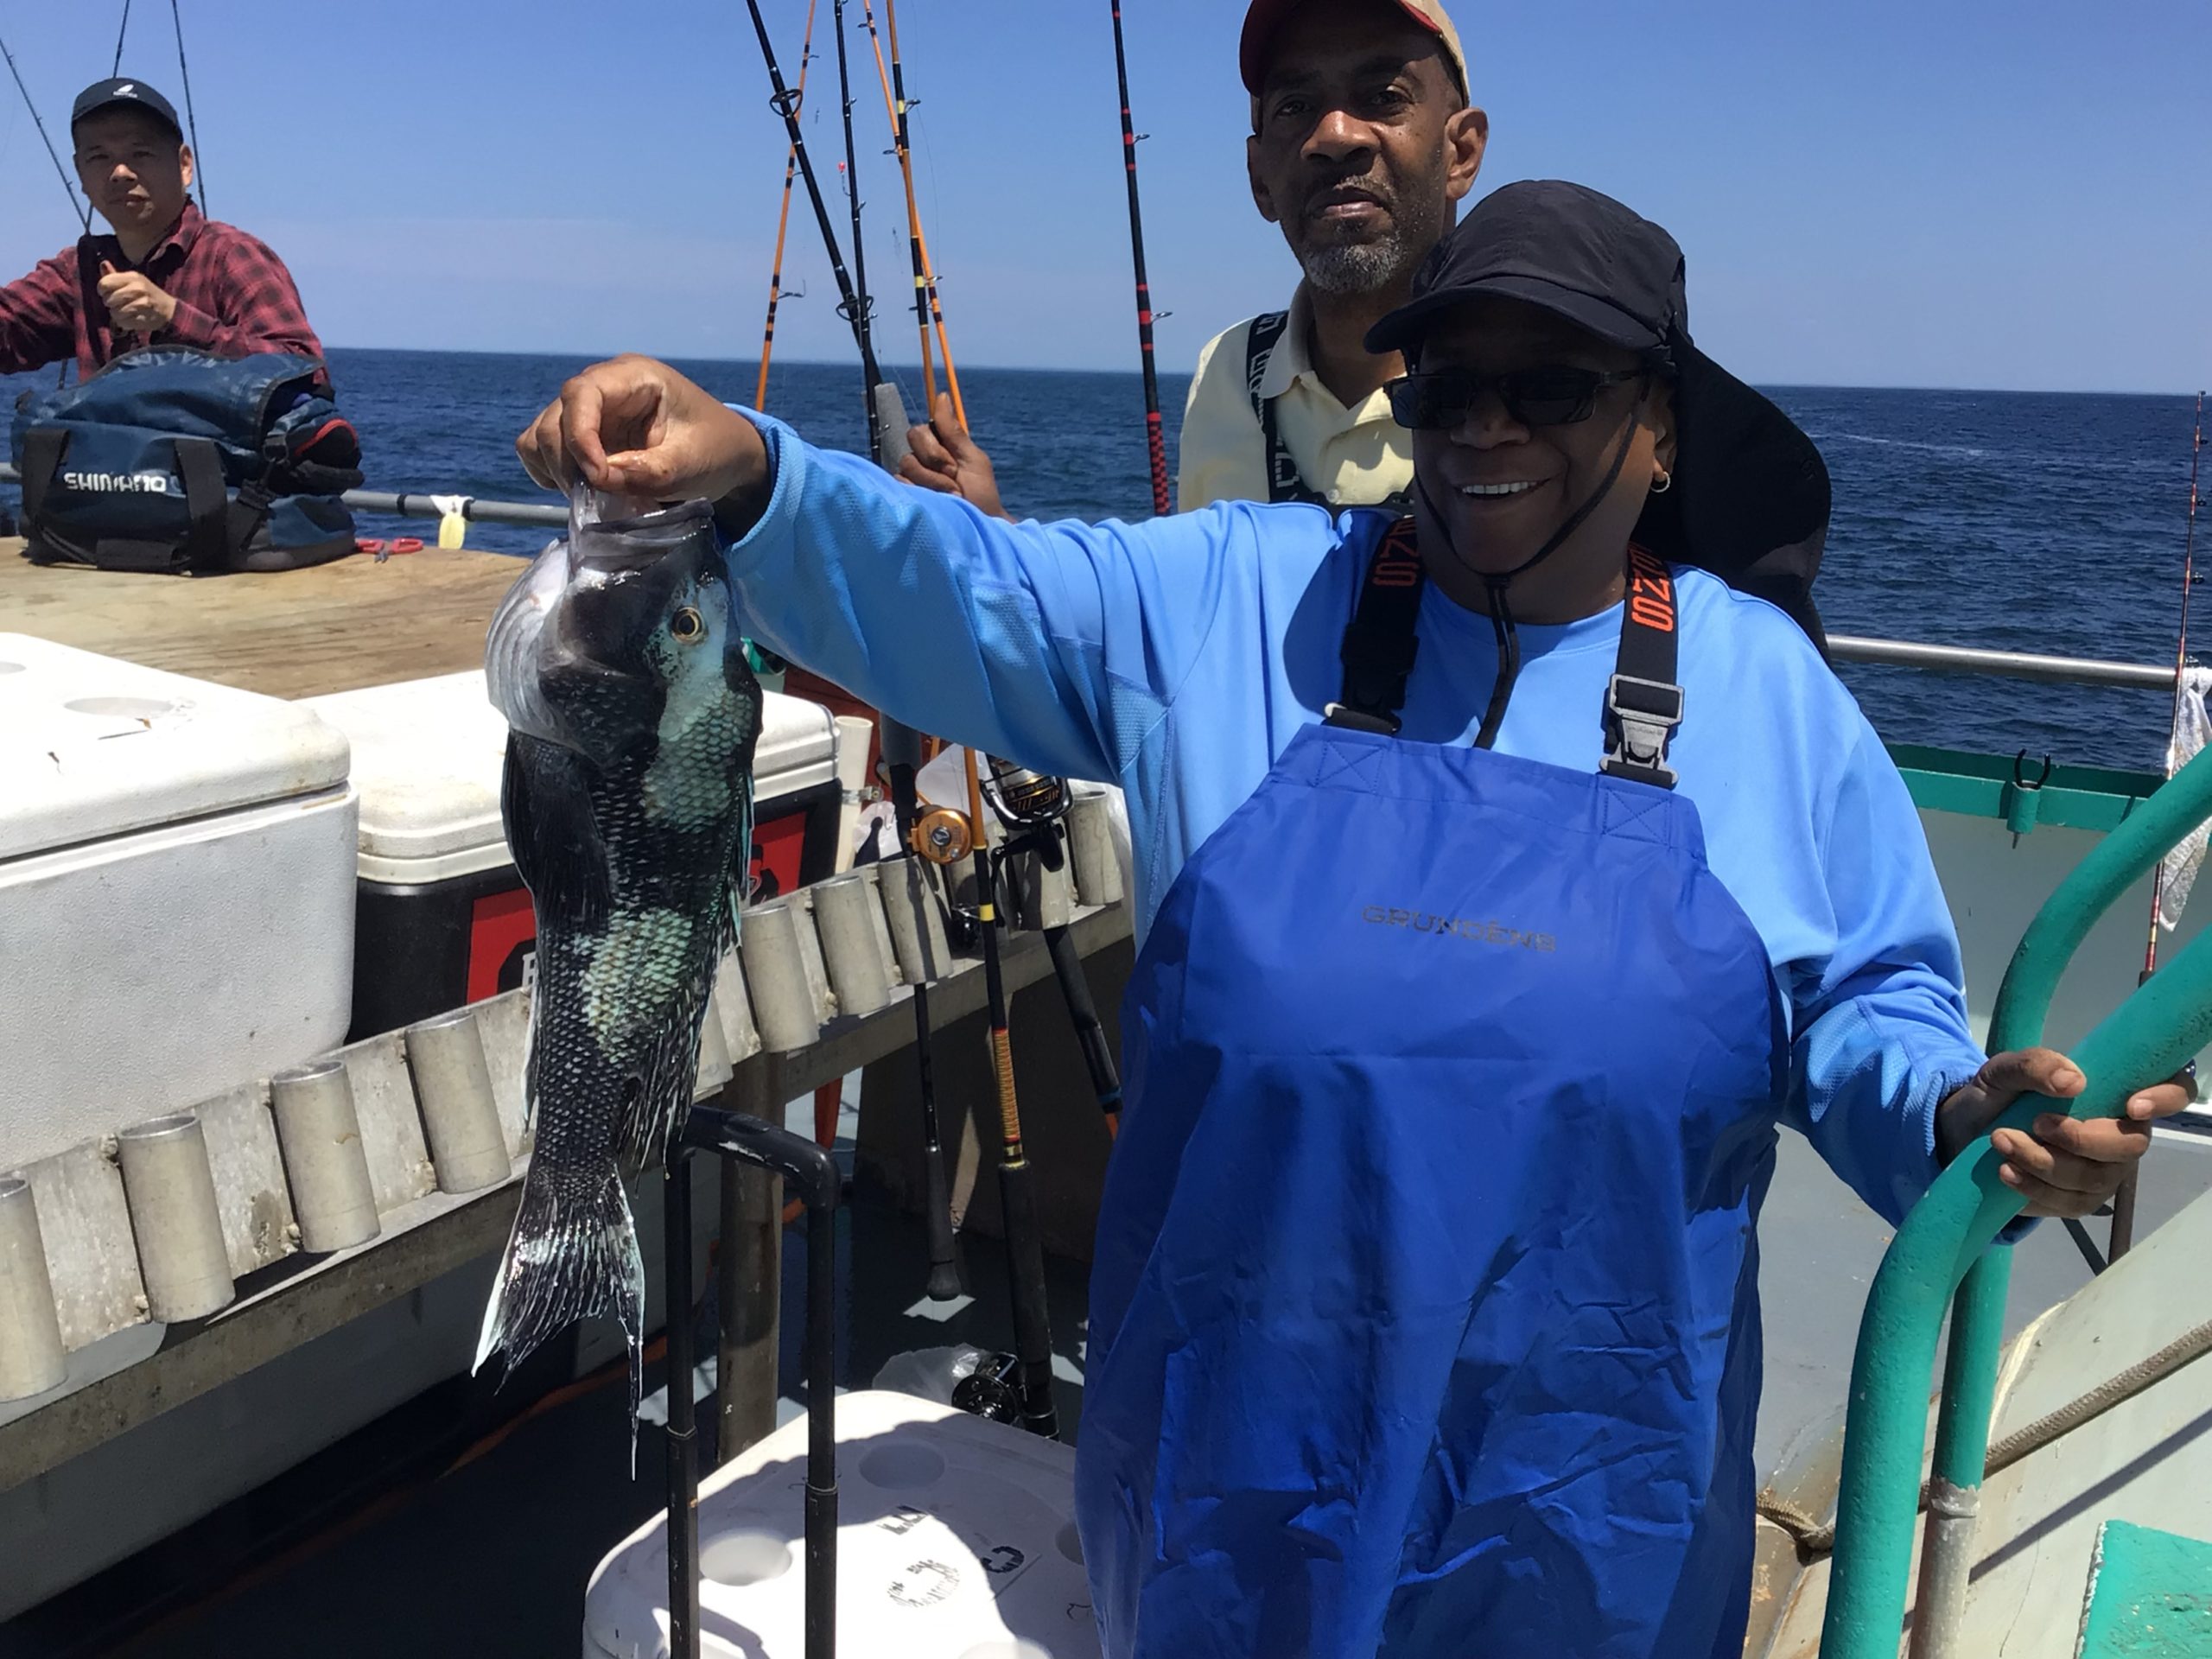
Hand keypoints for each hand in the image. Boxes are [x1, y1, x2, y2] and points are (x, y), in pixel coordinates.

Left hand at [96, 261, 176, 333]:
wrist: (169, 309)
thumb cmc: (147, 293)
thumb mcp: (133, 281)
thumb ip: (115, 275)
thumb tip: (103, 264)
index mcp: (133, 277)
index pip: (104, 283)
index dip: (102, 290)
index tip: (108, 293)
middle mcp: (138, 289)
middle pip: (108, 300)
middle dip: (110, 304)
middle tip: (119, 303)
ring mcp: (142, 304)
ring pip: (114, 313)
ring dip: (117, 314)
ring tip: (125, 312)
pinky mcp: (144, 318)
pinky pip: (123, 323)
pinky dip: (124, 323)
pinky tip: (131, 319)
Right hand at [516, 354, 765, 510]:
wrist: (725, 454)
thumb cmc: (715, 449)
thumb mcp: (690, 464)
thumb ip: (647, 471)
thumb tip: (598, 480)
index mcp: (635, 377)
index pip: (582, 393)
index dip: (579, 435)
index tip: (597, 476)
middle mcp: (604, 386)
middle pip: (555, 417)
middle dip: (569, 463)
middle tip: (598, 497)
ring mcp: (589, 411)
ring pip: (541, 434)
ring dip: (557, 470)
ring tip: (592, 496)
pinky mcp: (581, 435)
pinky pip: (540, 448)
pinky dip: (550, 471)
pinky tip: (581, 489)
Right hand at [897, 393, 1009, 519]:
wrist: (980, 525)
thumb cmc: (981, 494)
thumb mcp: (972, 458)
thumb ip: (953, 430)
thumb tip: (941, 396)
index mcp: (939, 446)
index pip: (922, 429)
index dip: (935, 445)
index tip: (953, 463)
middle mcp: (922, 459)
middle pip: (913, 439)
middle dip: (936, 460)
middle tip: (953, 478)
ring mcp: (911, 479)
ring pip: (907, 463)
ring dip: (933, 481)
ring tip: (950, 496)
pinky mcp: (905, 496)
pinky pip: (901, 483)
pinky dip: (923, 492)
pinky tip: (937, 503)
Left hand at [1935, 1047, 2194, 1217]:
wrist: (1967, 1131)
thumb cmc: (2000, 1094)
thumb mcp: (2005, 1070)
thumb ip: (2036, 1065)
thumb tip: (2073, 1081)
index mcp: (2117, 1092)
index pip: (2171, 1091)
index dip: (2165, 1098)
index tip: (2132, 1105)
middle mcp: (2122, 1134)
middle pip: (2131, 1145)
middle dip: (2081, 1138)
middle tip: (2036, 1123)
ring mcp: (2104, 1172)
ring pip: (2094, 1177)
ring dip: (2043, 1161)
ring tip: (2001, 1141)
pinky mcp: (2078, 1201)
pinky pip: (2068, 1203)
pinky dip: (2033, 1187)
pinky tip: (2005, 1171)